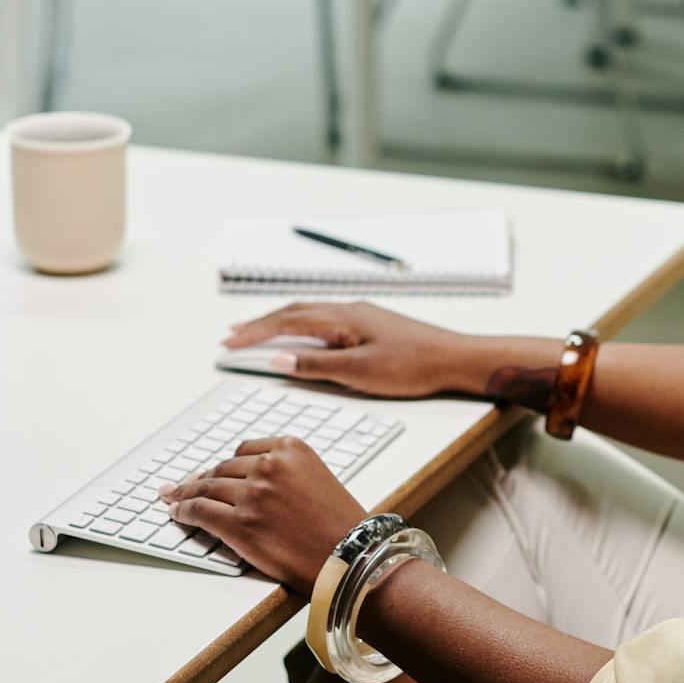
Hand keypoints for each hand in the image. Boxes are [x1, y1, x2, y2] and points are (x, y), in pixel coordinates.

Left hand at [161, 438, 367, 592]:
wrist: (352, 557)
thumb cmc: (340, 526)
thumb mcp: (317, 479)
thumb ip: (285, 473)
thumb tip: (246, 482)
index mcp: (290, 448)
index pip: (245, 451)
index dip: (225, 465)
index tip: (212, 472)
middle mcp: (269, 466)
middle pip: (223, 468)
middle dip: (202, 479)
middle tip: (184, 487)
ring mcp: (253, 494)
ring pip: (207, 488)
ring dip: (187, 494)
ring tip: (174, 498)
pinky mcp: (240, 524)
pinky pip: (200, 512)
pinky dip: (184, 512)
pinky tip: (178, 514)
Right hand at [223, 302, 487, 397]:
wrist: (455, 359)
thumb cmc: (414, 366)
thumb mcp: (360, 373)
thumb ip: (316, 365)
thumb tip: (278, 358)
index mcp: (342, 318)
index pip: (286, 322)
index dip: (254, 333)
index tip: (228, 344)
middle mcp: (348, 310)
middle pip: (292, 312)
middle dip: (258, 324)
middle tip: (231, 337)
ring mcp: (359, 315)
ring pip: (308, 313)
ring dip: (278, 322)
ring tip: (255, 333)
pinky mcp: (369, 324)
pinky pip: (323, 319)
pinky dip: (300, 326)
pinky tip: (300, 336)